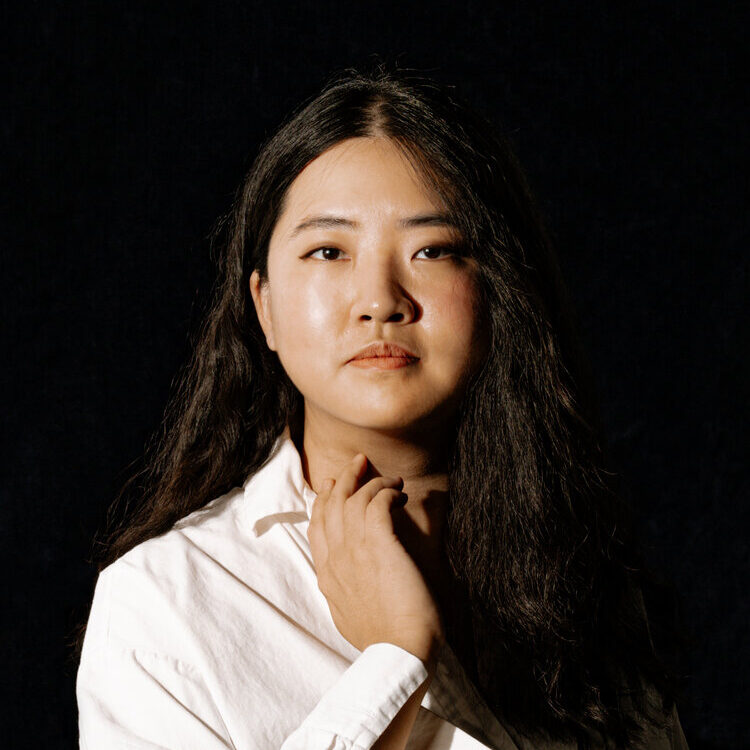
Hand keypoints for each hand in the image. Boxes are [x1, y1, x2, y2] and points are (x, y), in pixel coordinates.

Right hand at [308, 453, 444, 664]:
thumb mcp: (346, 613)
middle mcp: (336, 558)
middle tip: (359, 462)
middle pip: (331, 505)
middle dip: (344, 478)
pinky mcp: (379, 545)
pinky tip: (399, 495)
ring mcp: (355, 550)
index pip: (317, 526)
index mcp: (327, 574)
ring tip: (391, 481)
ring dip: (373, 483)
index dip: (323, 500)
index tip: (333, 484)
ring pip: (353, 499)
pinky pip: (377, 504)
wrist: (398, 651)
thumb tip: (344, 575)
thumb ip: (340, 588)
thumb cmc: (382, 637)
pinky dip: (387, 493)